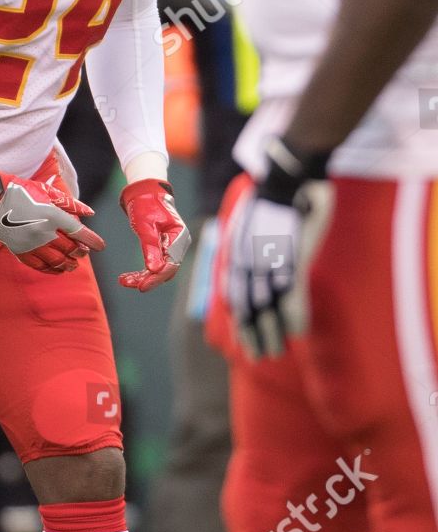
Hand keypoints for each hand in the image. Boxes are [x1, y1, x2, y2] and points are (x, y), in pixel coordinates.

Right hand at [0, 171, 103, 274]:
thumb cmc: (21, 191)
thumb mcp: (47, 191)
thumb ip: (70, 203)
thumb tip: (90, 213)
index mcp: (52, 215)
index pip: (78, 232)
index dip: (92, 240)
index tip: (100, 246)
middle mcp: (44, 232)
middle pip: (69, 248)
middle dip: (80, 252)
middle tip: (84, 253)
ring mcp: (32, 244)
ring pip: (56, 260)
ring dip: (68, 264)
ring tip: (73, 265)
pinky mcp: (21, 252)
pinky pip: (39, 266)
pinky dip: (51, 270)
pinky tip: (58, 270)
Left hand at [118, 178, 189, 291]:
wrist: (144, 192)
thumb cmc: (146, 204)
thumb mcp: (146, 225)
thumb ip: (151, 247)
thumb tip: (154, 270)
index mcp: (179, 237)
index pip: (171, 264)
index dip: (156, 277)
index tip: (141, 286)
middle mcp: (178, 244)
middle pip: (165, 270)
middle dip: (147, 279)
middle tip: (126, 283)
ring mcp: (170, 247)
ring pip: (158, 270)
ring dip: (142, 277)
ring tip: (123, 280)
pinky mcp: (161, 249)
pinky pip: (153, 264)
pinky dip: (141, 271)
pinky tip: (127, 277)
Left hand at [227, 137, 333, 358]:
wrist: (288, 175)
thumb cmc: (274, 195)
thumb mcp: (249, 221)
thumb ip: (247, 244)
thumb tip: (251, 257)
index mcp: (237, 253)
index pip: (233, 295)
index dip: (239, 319)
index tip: (241, 338)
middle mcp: (248, 262)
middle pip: (247, 307)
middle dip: (251, 335)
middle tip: (257, 356)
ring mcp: (268, 263)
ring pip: (267, 308)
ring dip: (271, 334)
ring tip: (276, 353)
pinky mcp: (290, 260)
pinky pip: (291, 297)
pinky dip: (294, 318)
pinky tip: (298, 334)